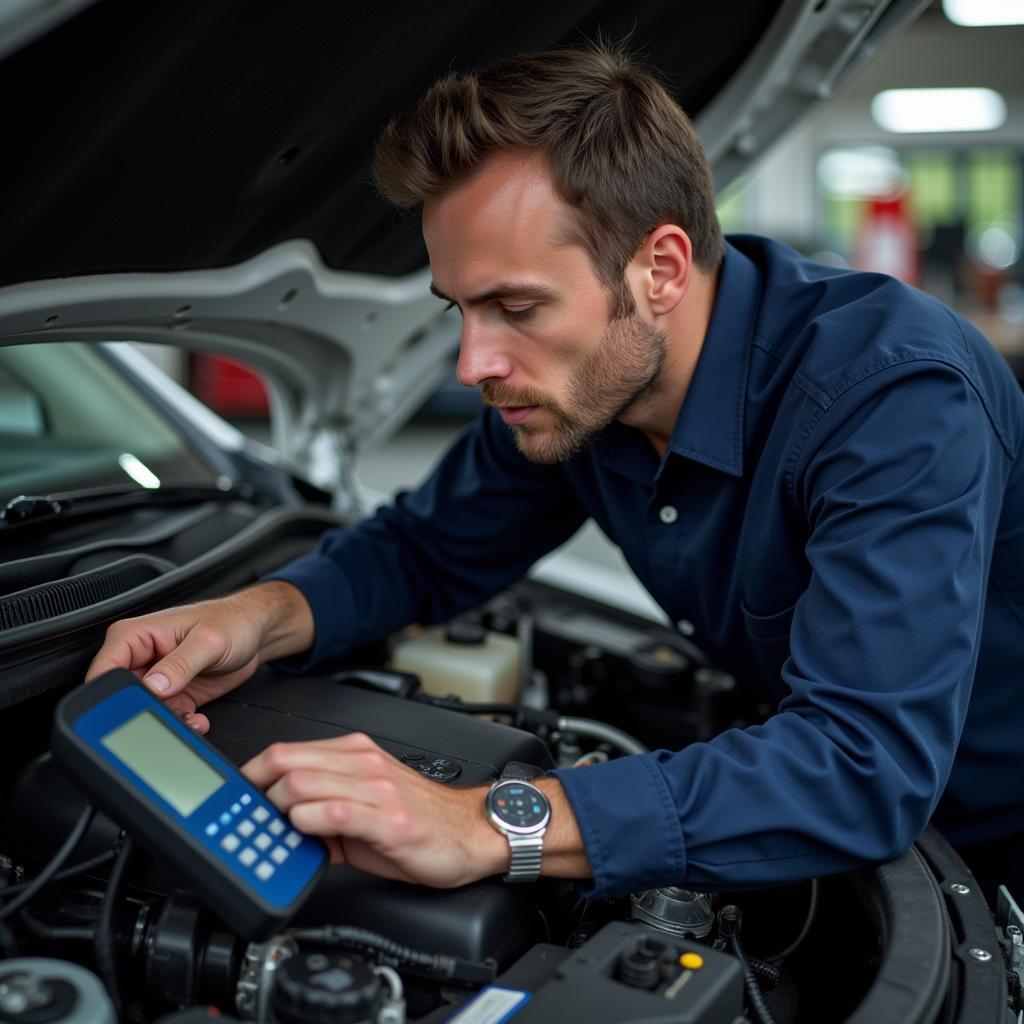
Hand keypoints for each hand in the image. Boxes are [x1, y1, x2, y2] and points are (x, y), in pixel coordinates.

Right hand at [85, 581, 313, 732]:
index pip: (105, 669)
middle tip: (168, 715)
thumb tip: (154, 685)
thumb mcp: (208, 641)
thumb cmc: (232, 622)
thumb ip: (180, 664)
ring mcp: (157, 678)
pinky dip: (181, 724)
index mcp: (135, 635)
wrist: (256, 632)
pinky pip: (166, 717)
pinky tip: (198, 721)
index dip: (114, 692)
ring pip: (145, 711)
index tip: (136, 706)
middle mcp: (141, 657)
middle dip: (144, 711)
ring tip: (190, 720)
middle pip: (123, 695)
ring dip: (166, 721)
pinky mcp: (173, 695)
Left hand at [242, 733, 508, 886]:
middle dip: (256, 791)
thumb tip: (279, 822)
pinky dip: (308, 822)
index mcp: (356, 753)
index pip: (287, 750)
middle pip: (285, 761)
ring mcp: (376, 787)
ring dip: (278, 810)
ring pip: (302, 784)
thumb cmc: (421, 820)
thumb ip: (324, 807)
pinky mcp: (387, 817)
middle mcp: (363, 762)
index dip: (251, 772)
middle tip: (248, 816)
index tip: (236, 794)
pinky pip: (333, 812)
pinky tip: (305, 834)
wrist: (472, 832)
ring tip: (276, 829)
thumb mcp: (366, 806)